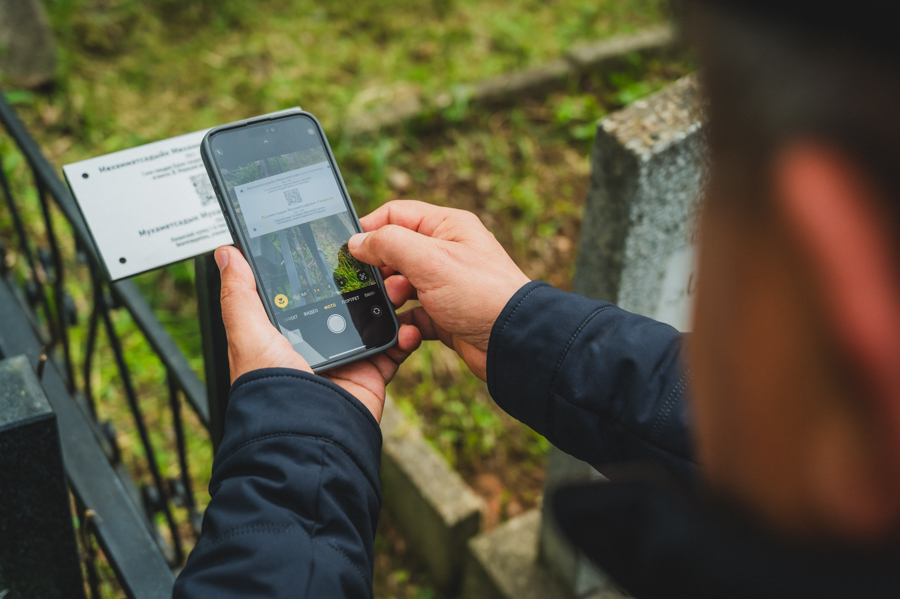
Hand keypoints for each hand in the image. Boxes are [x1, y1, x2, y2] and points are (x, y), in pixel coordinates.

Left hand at [214, 246, 421, 422]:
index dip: (319, 269)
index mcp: (286, 331)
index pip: (306, 290)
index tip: (335, 245)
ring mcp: (346, 355)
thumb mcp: (248, 335)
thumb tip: (226, 255)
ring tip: (396, 286)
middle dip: (362, 281)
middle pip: (344, 300)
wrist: (308, 431)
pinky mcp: (371, 371)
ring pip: (373, 318)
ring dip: (388, 301)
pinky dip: (403, 336)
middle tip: (375, 261)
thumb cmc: (271, 389)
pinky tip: (406, 324)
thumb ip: (240, 295)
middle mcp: (317, 342)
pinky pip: (393, 347)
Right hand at [348, 200, 529, 379]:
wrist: (514, 343)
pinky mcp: (444, 316)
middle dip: (381, 270)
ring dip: (392, 298)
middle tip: (377, 284)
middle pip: (395, 252)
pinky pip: (412, 315)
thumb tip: (357, 241)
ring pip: (401, 286)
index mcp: (447, 226)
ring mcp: (445, 285)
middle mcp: (446, 252)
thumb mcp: (429, 259)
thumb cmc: (481, 294)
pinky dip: (405, 325)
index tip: (350, 249)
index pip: (397, 214)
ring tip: (397, 305)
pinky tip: (407, 332)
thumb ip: (388, 244)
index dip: (370, 229)